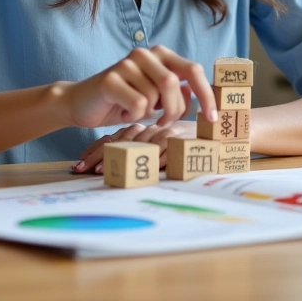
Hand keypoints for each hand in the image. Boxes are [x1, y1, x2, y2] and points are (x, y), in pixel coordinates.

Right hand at [61, 45, 216, 131]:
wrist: (81, 104)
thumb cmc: (123, 102)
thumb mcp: (155, 98)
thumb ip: (175, 93)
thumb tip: (195, 96)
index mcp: (160, 54)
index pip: (192, 70)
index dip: (206, 95)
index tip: (213, 118)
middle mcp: (145, 53)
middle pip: (173, 84)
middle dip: (174, 110)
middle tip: (164, 123)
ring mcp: (126, 64)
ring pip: (155, 98)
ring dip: (150, 115)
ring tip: (135, 113)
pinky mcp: (111, 78)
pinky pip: (137, 105)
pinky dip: (133, 116)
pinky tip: (122, 111)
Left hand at [73, 121, 195, 172]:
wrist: (220, 133)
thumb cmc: (190, 144)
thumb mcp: (163, 146)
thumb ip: (145, 151)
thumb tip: (115, 165)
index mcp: (146, 129)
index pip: (116, 137)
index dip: (98, 149)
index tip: (81, 163)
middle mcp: (153, 128)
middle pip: (121, 140)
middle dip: (100, 155)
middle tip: (83, 170)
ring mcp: (166, 132)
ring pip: (138, 145)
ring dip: (119, 159)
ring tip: (102, 172)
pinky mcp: (181, 138)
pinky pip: (163, 148)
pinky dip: (149, 158)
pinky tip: (134, 169)